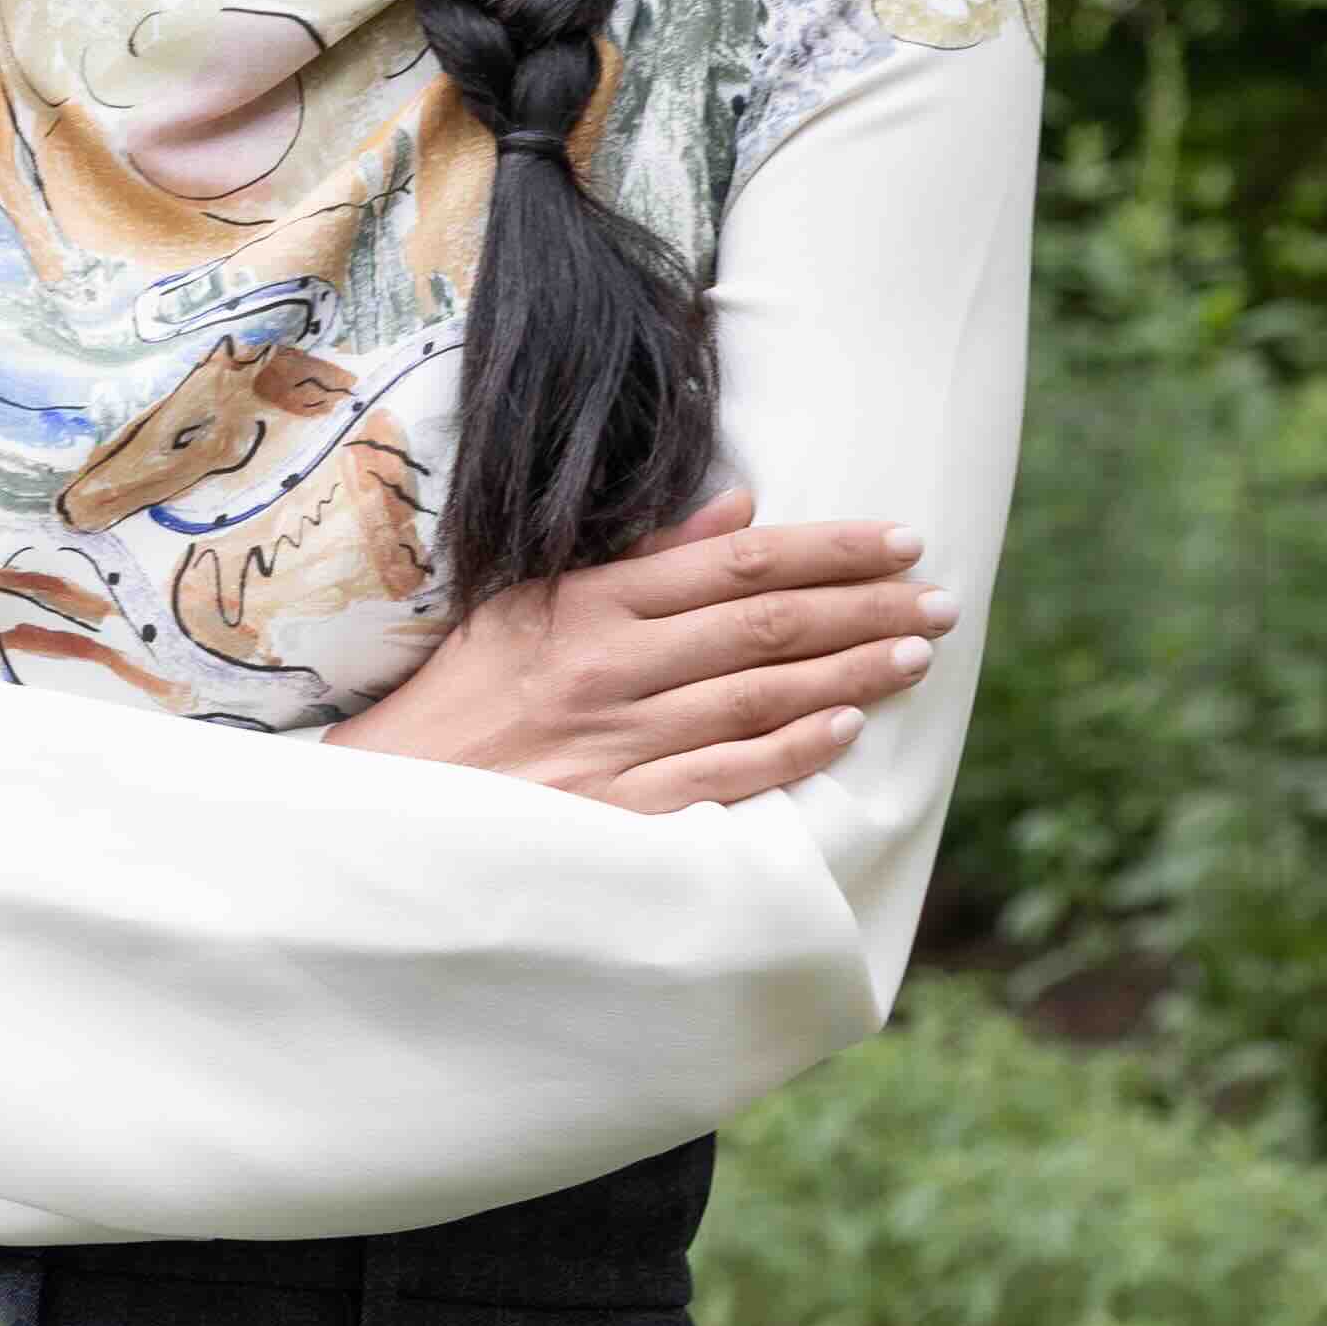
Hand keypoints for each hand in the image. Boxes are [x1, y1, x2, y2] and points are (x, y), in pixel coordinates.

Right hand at [328, 497, 951, 810]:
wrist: (388, 809)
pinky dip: (794, 748)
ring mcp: (621, 744)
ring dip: (852, 670)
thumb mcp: (527, 606)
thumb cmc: (459, 701)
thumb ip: (639, 558)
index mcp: (590, 606)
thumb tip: (739, 510)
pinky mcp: (623, 815)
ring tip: (917, 649)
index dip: (829, 548)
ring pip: (762, 695)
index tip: (900, 539)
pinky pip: (729, 774)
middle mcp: (612, 669)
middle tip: (938, 596)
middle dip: (866, 605)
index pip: (737, 564)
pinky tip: (849, 726)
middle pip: (766, 624)